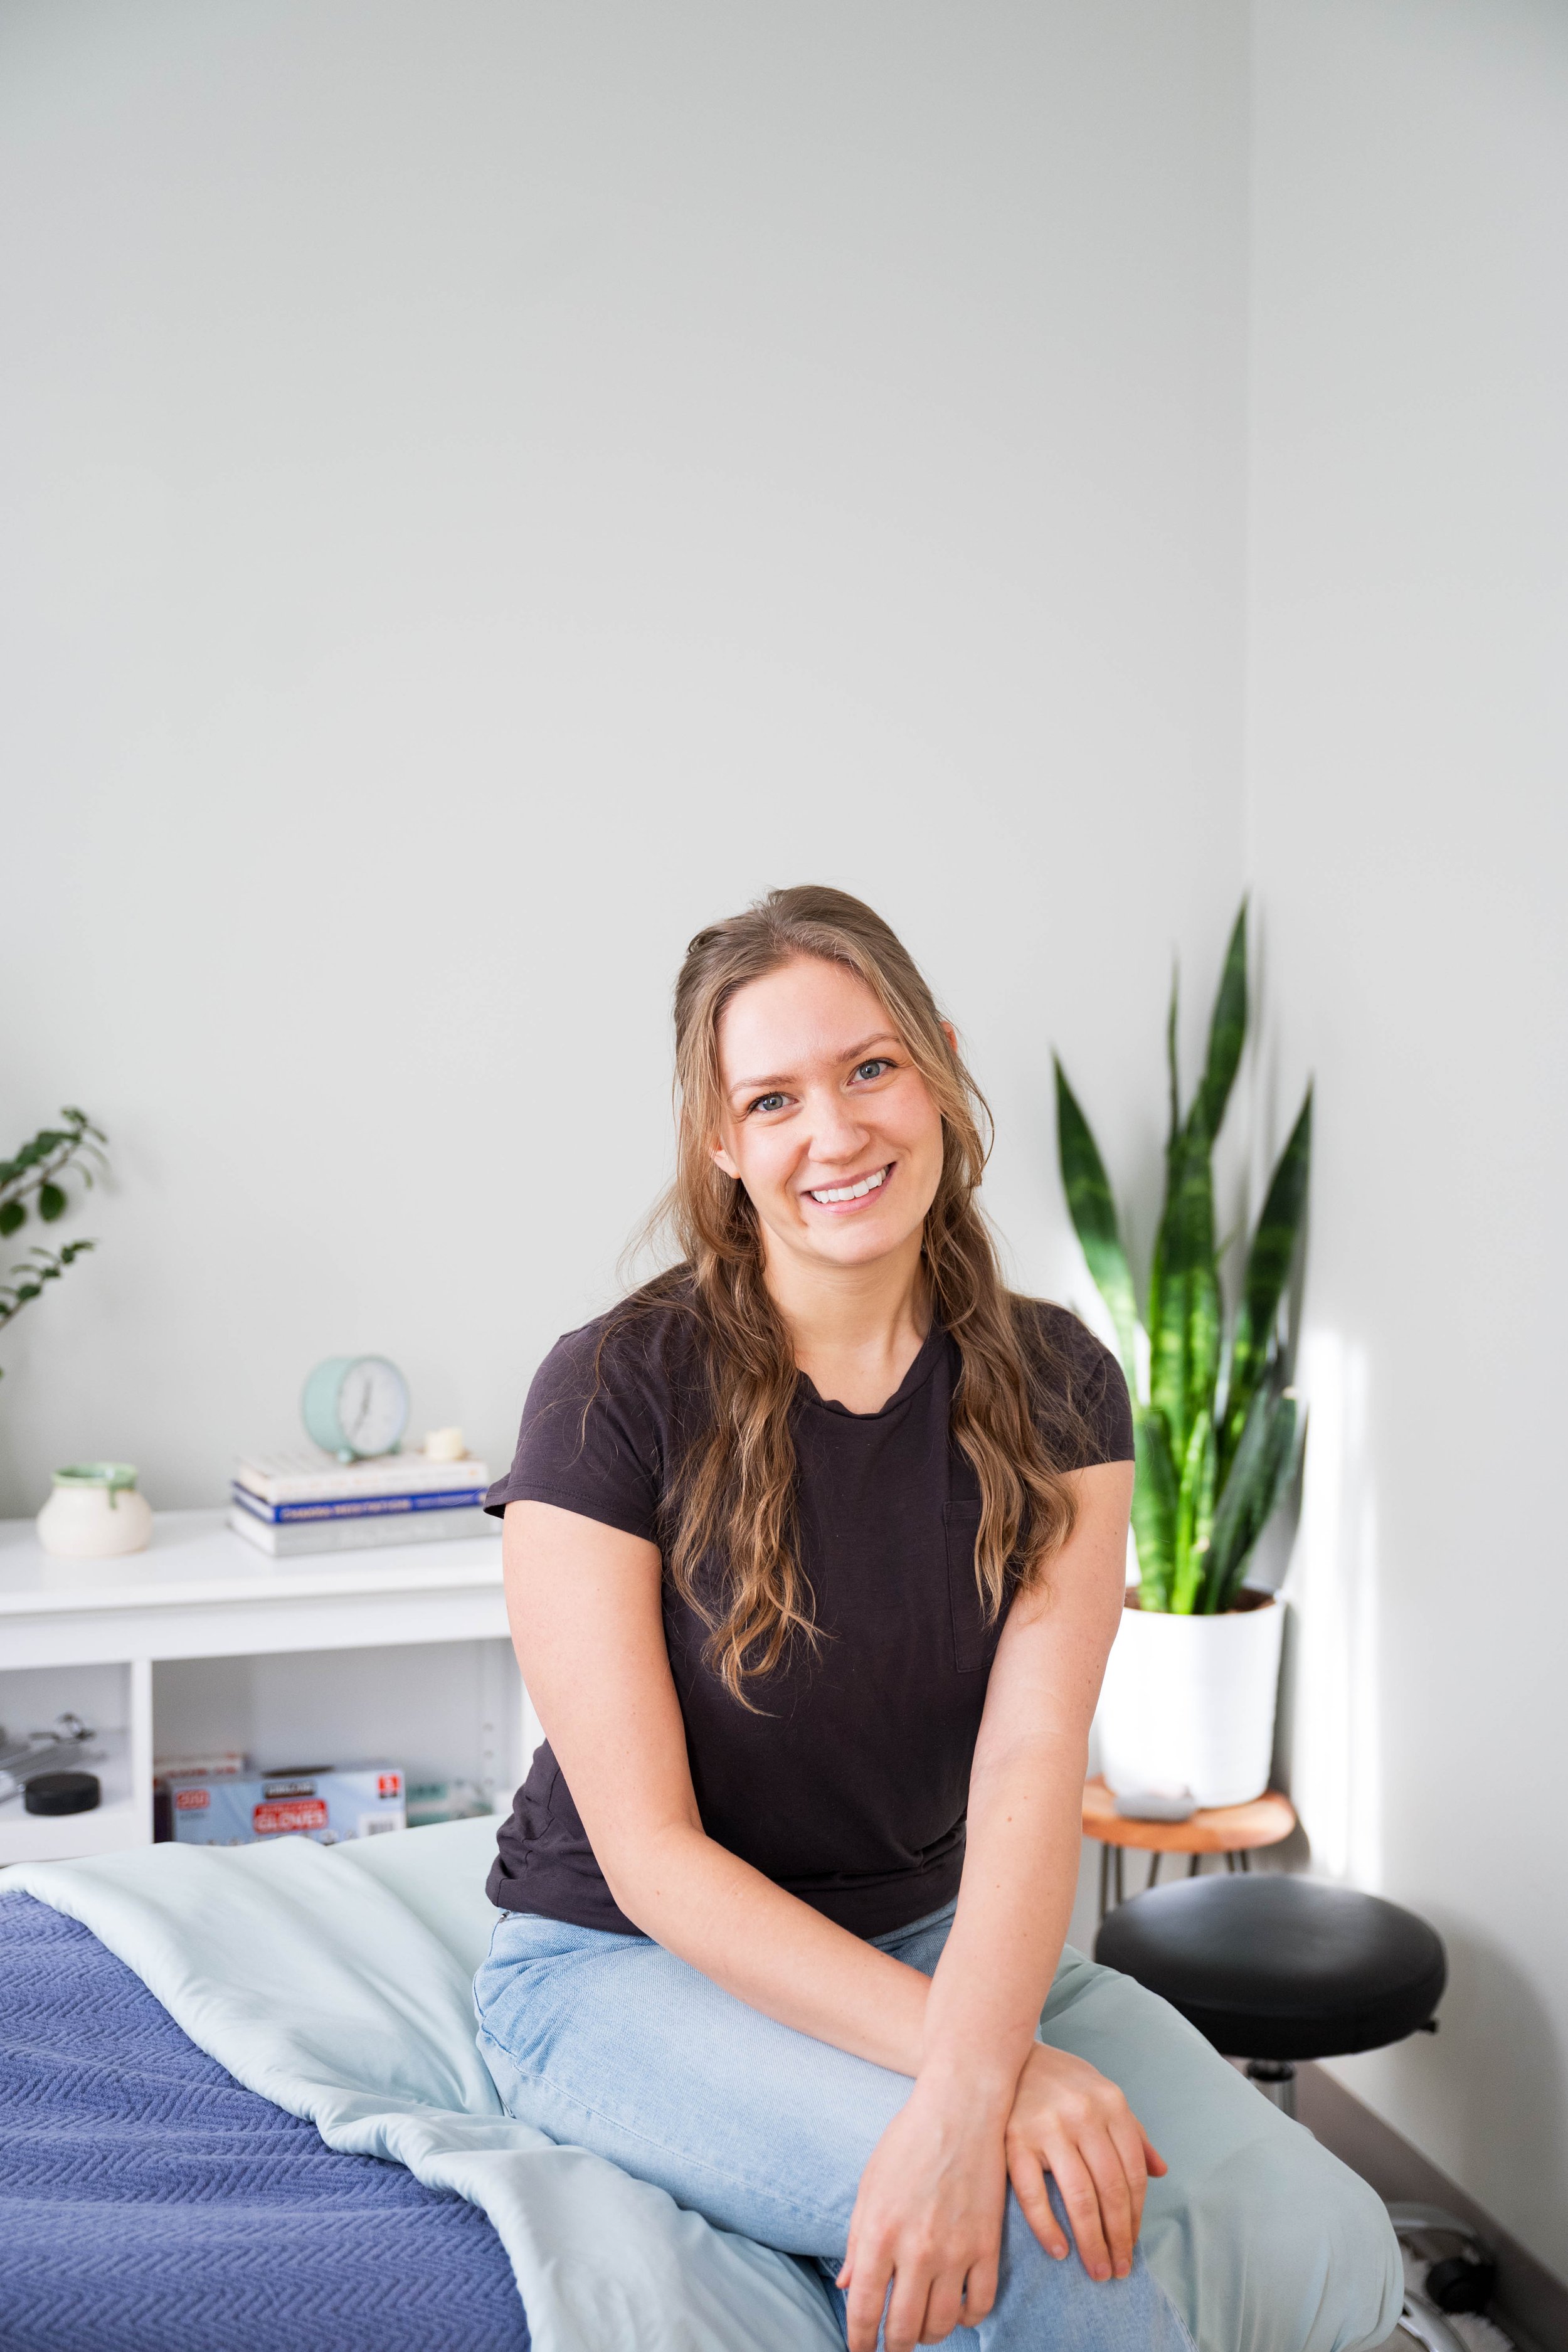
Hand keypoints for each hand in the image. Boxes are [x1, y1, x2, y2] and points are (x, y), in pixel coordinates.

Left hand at [837, 2075, 1008, 2350]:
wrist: (960, 2107)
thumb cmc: (908, 2141)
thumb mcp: (870, 2186)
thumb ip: (858, 2240)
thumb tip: (847, 2287)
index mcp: (880, 2232)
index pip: (864, 2310)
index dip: (860, 2341)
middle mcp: (916, 2249)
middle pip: (904, 2328)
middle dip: (894, 2346)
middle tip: (891, 2346)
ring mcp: (956, 2249)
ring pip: (943, 2324)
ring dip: (929, 2334)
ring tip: (921, 2327)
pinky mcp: (988, 2245)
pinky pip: (981, 2303)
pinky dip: (969, 2318)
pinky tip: (958, 2311)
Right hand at [1003, 2043, 1166, 2282]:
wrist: (1004, 2052)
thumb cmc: (1059, 2080)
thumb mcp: (1103, 2094)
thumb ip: (1132, 2132)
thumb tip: (1161, 2171)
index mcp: (1110, 2103)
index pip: (1133, 2172)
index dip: (1136, 2215)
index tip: (1132, 2245)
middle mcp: (1083, 2114)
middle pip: (1111, 2189)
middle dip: (1118, 2237)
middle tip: (1119, 2270)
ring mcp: (1047, 2127)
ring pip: (1080, 2197)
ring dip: (1092, 2241)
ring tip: (1098, 2269)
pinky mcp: (1013, 2139)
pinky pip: (1033, 2194)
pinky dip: (1048, 2227)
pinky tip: (1059, 2251)